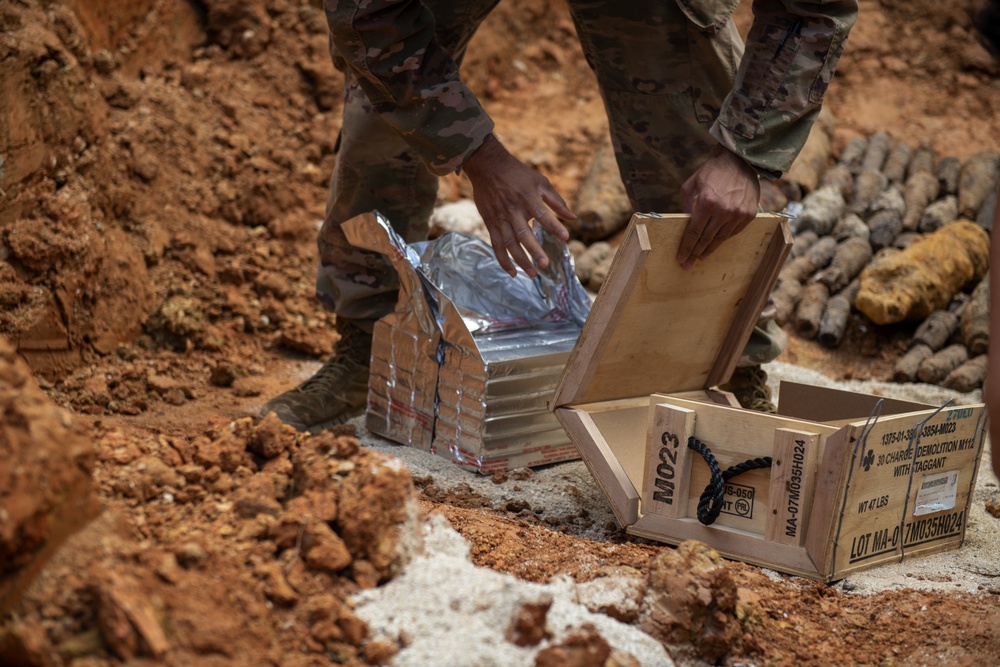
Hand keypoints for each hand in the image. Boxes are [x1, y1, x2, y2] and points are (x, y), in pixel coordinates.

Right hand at [463, 134, 574, 277]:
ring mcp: (500, 218)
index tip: (565, 238)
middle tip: (545, 264)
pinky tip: (512, 272)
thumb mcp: (540, 182)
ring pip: (509, 243)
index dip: (554, 226)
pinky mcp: (490, 223)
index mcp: (528, 198)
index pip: (543, 215)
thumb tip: (573, 218)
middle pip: (523, 234)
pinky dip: (503, 260)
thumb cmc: (518, 174)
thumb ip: (557, 201)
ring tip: (532, 274)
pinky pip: (496, 245)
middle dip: (534, 250)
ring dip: (520, 260)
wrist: (488, 166)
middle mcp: (513, 210)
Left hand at [677, 145, 760, 269]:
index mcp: (706, 203)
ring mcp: (738, 214)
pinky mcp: (749, 214)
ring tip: (701, 256)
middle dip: (695, 253)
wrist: (739, 161)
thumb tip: (684, 225)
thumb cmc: (711, 172)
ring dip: (710, 249)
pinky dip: (723, 239)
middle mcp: (724, 211)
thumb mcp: (691, 185)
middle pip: (707, 239)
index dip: (686, 248)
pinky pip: (734, 232)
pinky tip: (716, 243)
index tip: (681, 259)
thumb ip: (687, 206)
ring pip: (721, 238)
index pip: (694, 232)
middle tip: (688, 264)